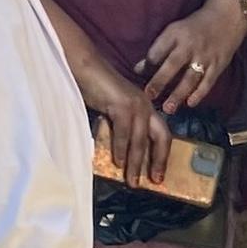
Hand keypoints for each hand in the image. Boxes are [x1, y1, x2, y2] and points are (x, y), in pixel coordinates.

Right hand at [88, 62, 173, 189]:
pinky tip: (117, 162)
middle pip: (161, 137)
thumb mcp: (114, 110)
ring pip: (141, 140)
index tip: (159, 176)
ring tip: (133, 180)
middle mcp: (147, 105)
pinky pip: (124, 132)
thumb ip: (122, 128)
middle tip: (154, 181)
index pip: (162, 134)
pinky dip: (121, 148)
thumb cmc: (96, 88)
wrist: (84, 67)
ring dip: (136, 162)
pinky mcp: (122, 105)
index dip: (162, 155)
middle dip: (159, 161)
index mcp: (147, 107)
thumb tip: (123, 156)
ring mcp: (136, 104)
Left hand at [140, 0, 246, 115]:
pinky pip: (208, 82)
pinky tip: (190, 103)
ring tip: (168, 109)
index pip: (158, 50)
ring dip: (178, 94)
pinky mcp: (218, 64)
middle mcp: (190, 45)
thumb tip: (139, 69)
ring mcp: (205, 56)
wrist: (227, 17)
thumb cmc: (196, 26)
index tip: (139, 75)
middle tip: (149, 96)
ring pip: (190, 78)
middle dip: (160, 81)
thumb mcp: (175, 30)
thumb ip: (159, 49)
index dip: (148, 63)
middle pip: (173, 65)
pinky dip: (199, 93)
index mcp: (176, 33)